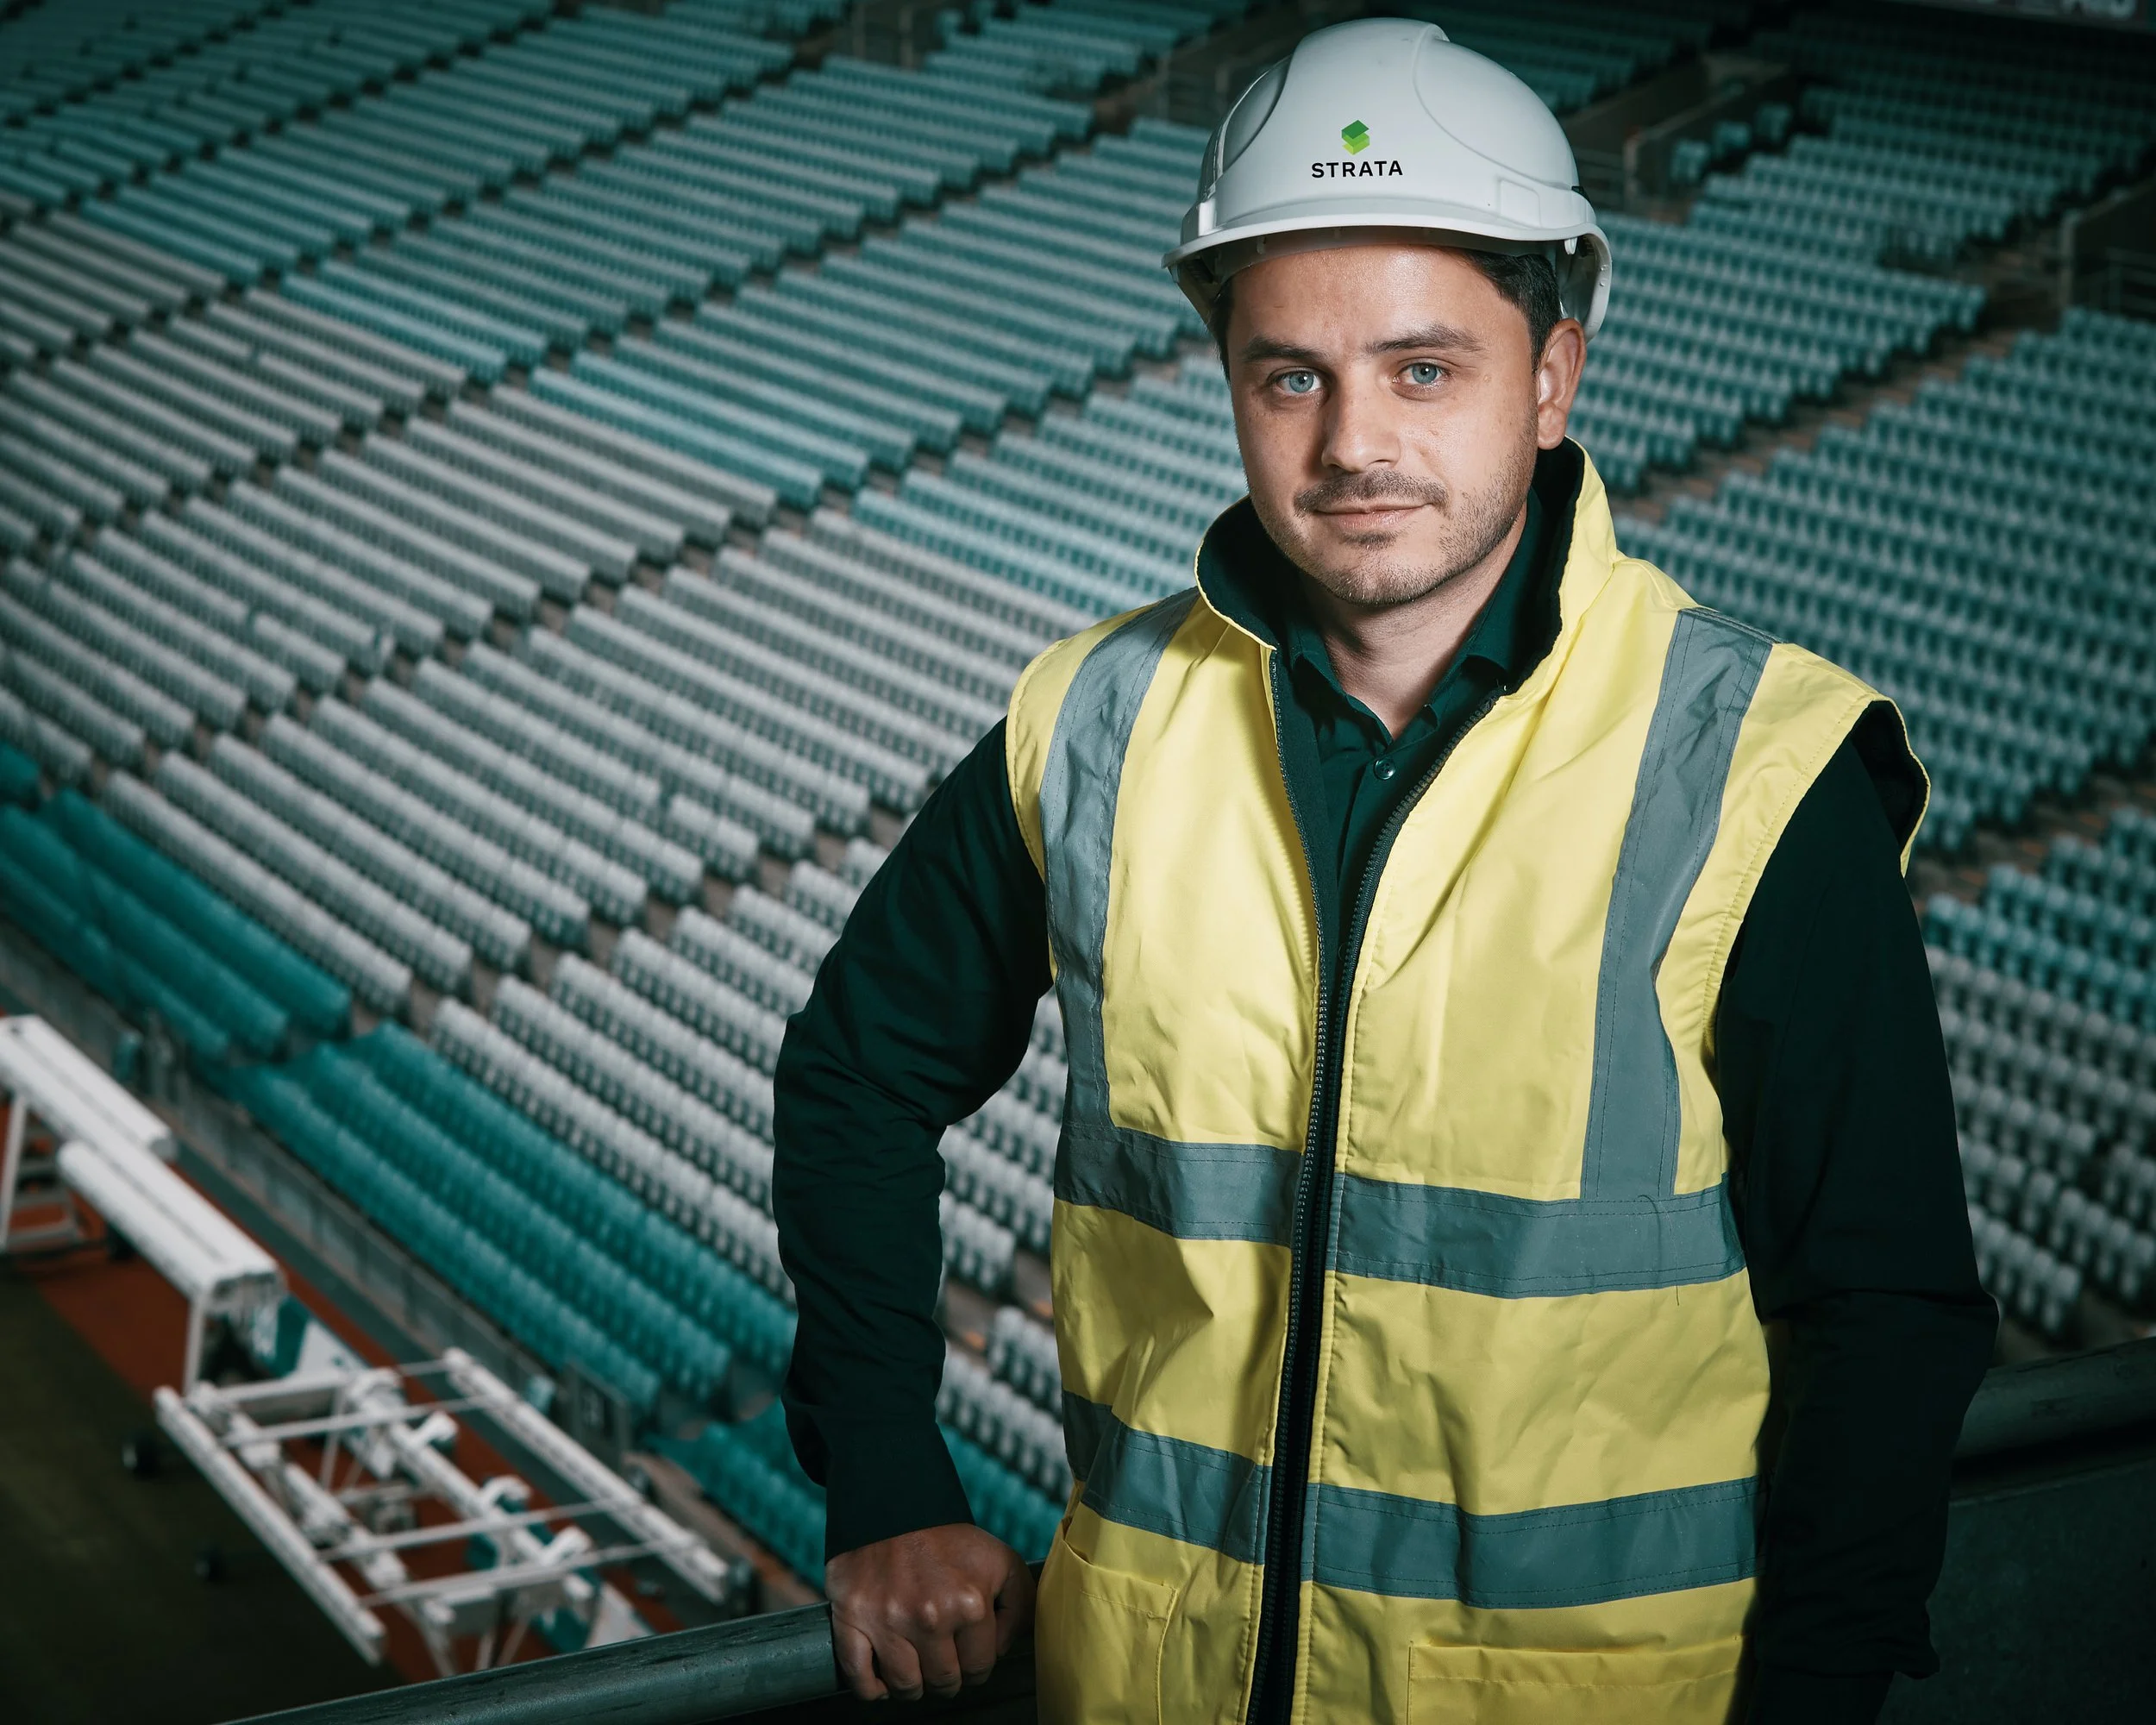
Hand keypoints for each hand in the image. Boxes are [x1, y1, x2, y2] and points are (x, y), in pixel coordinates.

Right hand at [826, 1523, 1035, 1702]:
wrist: (892, 1505)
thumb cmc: (946, 1539)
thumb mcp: (1000, 1560)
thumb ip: (1021, 1605)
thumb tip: (1005, 1649)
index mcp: (970, 1604)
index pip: (979, 1668)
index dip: (976, 1665)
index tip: (967, 1655)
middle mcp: (929, 1618)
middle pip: (944, 1683)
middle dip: (947, 1677)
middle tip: (942, 1660)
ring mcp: (888, 1622)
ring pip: (906, 1687)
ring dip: (913, 1685)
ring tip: (915, 1668)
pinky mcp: (852, 1619)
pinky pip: (861, 1678)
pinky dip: (872, 1689)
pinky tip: (882, 1681)